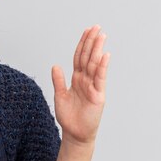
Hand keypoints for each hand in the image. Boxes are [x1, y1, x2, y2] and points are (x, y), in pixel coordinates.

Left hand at [51, 25, 109, 145]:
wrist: (75, 133)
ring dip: (98, 49)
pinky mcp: (98, 95)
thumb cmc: (68, 117)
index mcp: (77, 79)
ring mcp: (93, 86)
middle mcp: (86, 80)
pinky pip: (100, 78)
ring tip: (101, 35)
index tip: (86, 31)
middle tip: (96, 27)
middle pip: (88, 57)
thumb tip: (55, 65)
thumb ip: (58, 81)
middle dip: (91, 42)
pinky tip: (105, 55)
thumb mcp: (59, 96)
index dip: (82, 44)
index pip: (80, 57)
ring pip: (95, 64)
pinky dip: (103, 66)